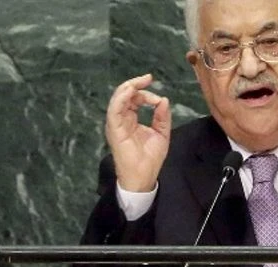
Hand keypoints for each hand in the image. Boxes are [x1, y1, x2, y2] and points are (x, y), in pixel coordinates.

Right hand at [106, 74, 171, 191]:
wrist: (144, 176)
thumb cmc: (150, 158)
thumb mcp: (161, 133)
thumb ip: (162, 117)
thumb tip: (164, 100)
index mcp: (130, 120)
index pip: (133, 99)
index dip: (145, 93)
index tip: (158, 97)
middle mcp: (121, 119)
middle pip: (124, 95)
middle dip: (135, 84)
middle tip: (148, 78)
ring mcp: (116, 124)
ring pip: (117, 99)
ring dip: (129, 87)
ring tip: (141, 81)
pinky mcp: (114, 129)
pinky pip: (114, 109)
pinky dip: (121, 98)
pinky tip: (131, 91)